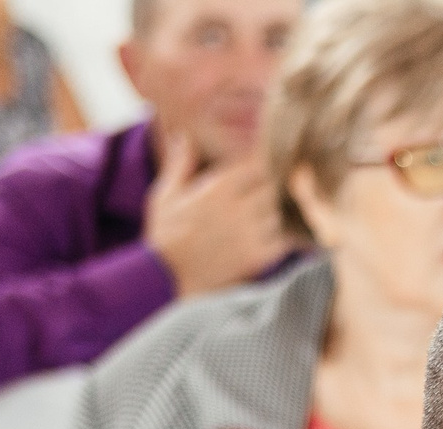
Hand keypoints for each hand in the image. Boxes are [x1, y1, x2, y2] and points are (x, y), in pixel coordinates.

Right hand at [145, 134, 290, 298]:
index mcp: (218, 189)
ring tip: (249, 223)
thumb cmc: (163, 234)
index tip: (250, 175)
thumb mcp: (165, 194)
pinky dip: (273, 240)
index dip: (254, 170)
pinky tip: (257, 241)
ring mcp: (250, 234)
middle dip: (261, 192)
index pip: (255, 167)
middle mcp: (239, 209)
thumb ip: (180, 165)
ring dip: (267, 217)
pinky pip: (279, 242)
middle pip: (268, 190)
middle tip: (249, 200)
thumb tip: (184, 138)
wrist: (165, 277)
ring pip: (275, 216)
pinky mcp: (256, 258)